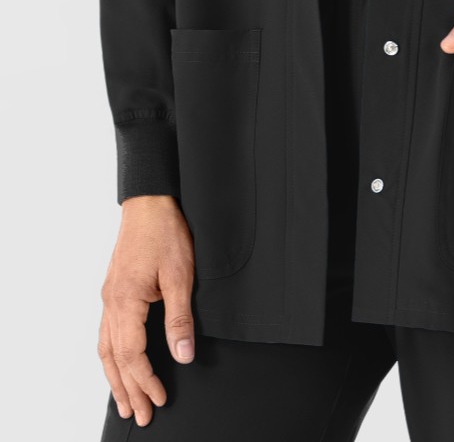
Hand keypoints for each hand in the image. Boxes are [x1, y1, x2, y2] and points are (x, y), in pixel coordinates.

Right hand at [98, 194, 194, 427]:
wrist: (149, 203)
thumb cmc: (164, 233)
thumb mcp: (180, 275)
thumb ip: (180, 317)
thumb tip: (183, 354)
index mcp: (126, 302)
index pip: (132, 354)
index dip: (146, 380)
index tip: (159, 398)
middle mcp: (112, 303)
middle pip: (115, 358)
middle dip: (128, 390)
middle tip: (140, 415)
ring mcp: (110, 297)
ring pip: (106, 348)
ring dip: (115, 378)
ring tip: (125, 401)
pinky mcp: (114, 290)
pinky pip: (106, 333)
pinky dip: (111, 356)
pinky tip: (116, 365)